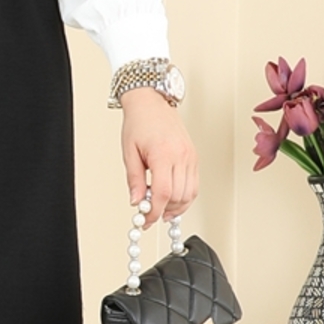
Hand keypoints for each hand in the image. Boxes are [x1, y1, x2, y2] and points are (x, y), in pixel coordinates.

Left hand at [120, 88, 198, 225]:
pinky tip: (172, 199)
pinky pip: (194, 184)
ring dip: (176, 206)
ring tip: (160, 209)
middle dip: (164, 210)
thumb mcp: (129, 152)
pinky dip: (184, 196)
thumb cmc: (140, 122)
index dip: (154, 211)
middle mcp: (181, 156)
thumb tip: (136, 202)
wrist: (151, 103)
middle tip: (150, 215)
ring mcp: (190, 157)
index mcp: (163, 154)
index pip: (163, 192)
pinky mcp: (194, 157)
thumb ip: (134, 180)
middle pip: (178, 196)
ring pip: (190, 193)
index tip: (146, 220)